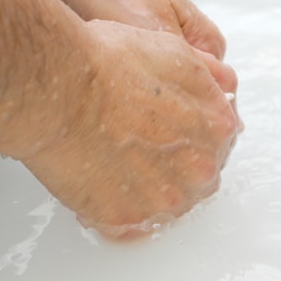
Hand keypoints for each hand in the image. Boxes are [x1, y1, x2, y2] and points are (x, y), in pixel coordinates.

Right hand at [21, 19, 240, 239]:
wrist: (56, 86)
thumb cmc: (107, 64)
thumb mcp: (178, 54)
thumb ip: (210, 78)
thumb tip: (224, 89)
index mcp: (219, 129)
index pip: (218, 146)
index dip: (190, 140)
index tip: (169, 137)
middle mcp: (200, 169)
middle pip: (197, 179)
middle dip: (174, 168)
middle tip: (139, 150)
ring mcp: (166, 198)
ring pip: (167, 206)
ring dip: (148, 192)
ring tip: (116, 165)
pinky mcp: (128, 217)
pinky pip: (130, 226)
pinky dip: (117, 210)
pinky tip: (99, 184)